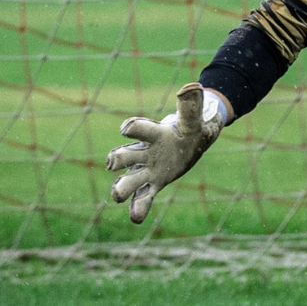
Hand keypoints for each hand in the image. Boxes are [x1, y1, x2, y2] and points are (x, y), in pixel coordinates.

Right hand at [106, 83, 223, 223]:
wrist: (191, 143)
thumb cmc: (189, 130)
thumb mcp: (193, 120)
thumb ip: (191, 106)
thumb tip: (192, 87)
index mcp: (153, 134)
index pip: (137, 129)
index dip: (131, 128)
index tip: (127, 128)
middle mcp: (145, 153)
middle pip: (124, 156)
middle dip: (117, 159)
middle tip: (113, 162)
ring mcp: (147, 170)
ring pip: (128, 180)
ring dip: (121, 187)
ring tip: (117, 195)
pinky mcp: (154, 185)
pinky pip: (142, 198)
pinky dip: (138, 208)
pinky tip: (136, 218)